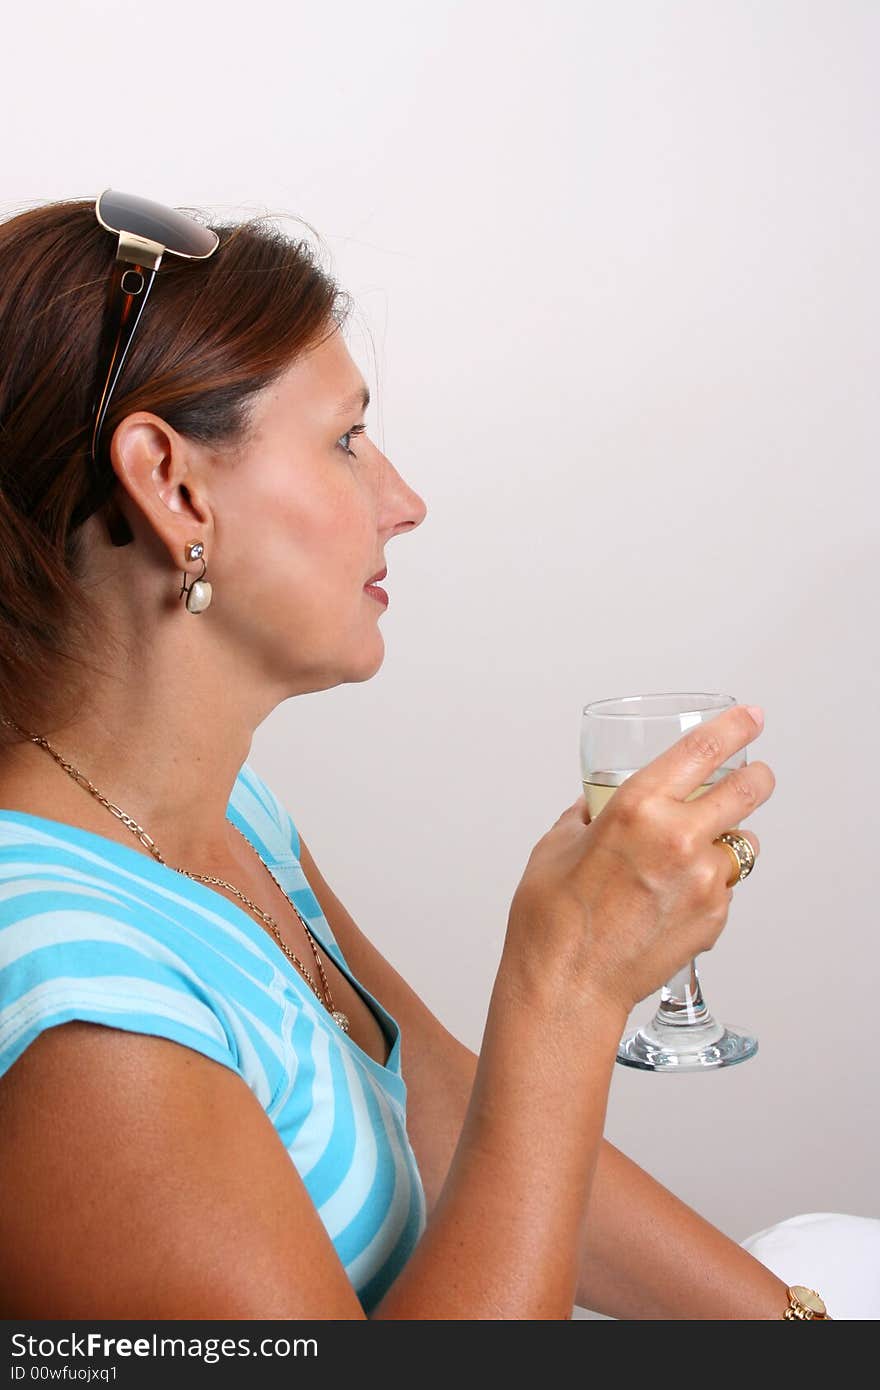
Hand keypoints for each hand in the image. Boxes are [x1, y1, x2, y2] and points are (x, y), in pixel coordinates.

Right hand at [505, 705, 773, 1016]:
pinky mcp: (714, 918)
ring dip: (725, 842)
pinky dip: (707, 886)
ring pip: (740, 846)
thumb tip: (597, 806)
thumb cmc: (552, 919)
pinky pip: (724, 888)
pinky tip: (669, 901)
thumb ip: (587, 816)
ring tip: (688, 859)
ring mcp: (704, 882)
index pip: (704, 749)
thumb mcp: (558, 844)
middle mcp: (679, 839)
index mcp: (638, 808)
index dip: (736, 727)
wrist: (567, 986)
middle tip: (754, 776)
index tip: (752, 717)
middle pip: (749, 790)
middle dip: (757, 777)